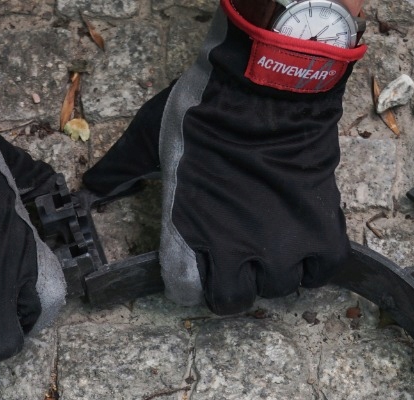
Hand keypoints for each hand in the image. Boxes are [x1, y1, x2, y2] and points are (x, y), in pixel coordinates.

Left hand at [82, 0, 364, 313]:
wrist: (265, 85)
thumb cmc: (205, 108)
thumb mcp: (147, 137)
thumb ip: (121, 170)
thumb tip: (92, 187)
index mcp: (186, 233)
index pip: (186, 292)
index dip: (190, 282)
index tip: (196, 266)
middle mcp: (234, 248)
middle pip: (235, 300)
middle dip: (235, 282)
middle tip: (238, 253)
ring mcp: (280, 241)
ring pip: (280, 285)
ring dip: (275, 268)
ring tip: (272, 238)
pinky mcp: (319, 227)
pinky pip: (321, 269)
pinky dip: (314, 261)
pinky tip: (303, 239)